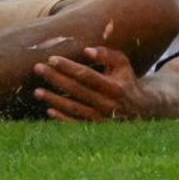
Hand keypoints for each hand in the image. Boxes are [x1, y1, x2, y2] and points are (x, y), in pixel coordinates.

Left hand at [32, 46, 157, 121]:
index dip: (68, 67)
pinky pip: (76, 124)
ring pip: (74, 109)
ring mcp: (102, 119)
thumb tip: (86, 50)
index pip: (87, 75)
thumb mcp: (122, 64)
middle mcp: (108, 104)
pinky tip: (48, 110)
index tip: (51, 58)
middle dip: (56, 79)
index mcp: (114, 87)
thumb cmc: (126, 80)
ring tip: (37, 91)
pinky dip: (62, 118)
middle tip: (38, 68)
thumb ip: (107, 55)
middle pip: (77, 90)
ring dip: (54, 100)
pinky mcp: (97, 129)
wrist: (141, 109)